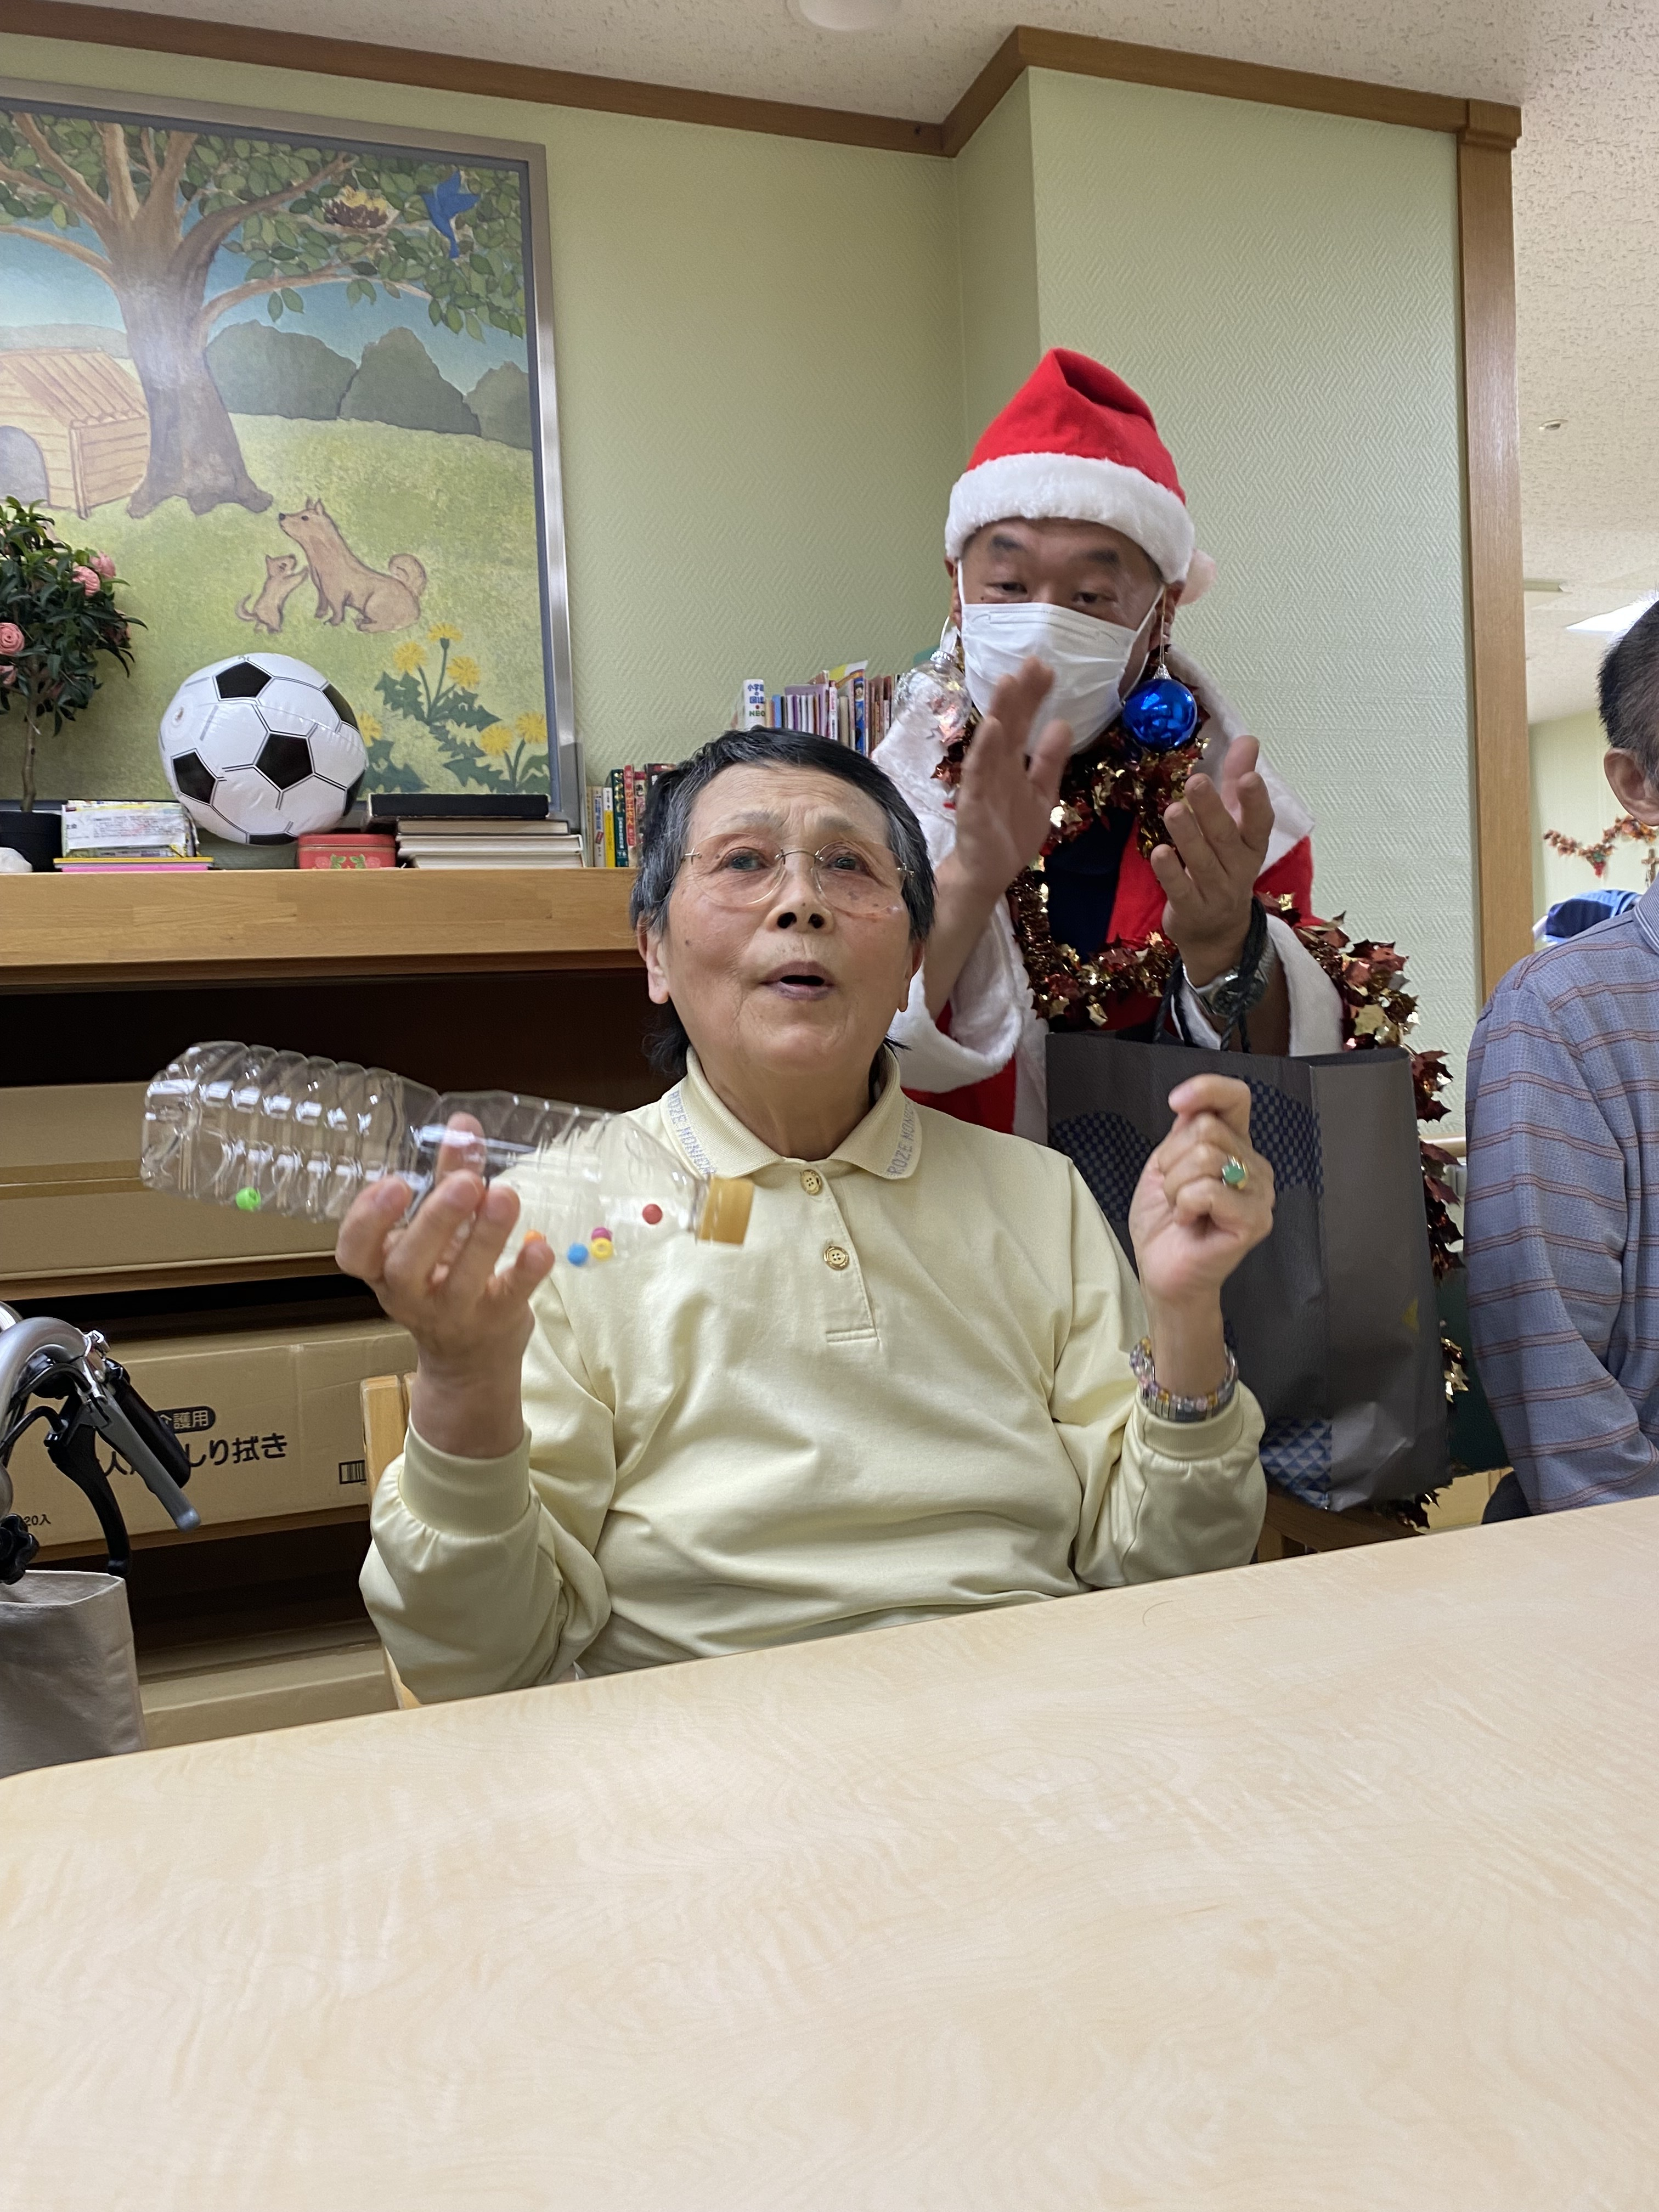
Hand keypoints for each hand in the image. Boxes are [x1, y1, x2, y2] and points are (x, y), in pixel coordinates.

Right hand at [335, 1117, 553, 1460]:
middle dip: (435, 1221)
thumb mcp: (439, 1231)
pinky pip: (509, 1298)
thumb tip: (462, 1124)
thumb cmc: (445, 1278)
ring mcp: (453, 1313)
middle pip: (408, 1265)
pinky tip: (540, 1245)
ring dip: (485, 1236)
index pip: (353, 1253)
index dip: (366, 1221)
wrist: (471, 1358)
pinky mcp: (496, 1322)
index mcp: (383, 1268)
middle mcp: (410, 1295)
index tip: (393, 1182)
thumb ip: (448, 1176)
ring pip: (462, 1280)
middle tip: (465, 1183)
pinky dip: (525, 1272)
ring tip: (505, 1194)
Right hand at [949, 655, 1073, 898]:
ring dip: (999, 711)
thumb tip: (1062, 723)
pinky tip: (991, 726)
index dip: (1035, 696)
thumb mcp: (1041, 794)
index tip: (1046, 669)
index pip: (1025, 722)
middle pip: (1009, 723)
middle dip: (1020, 694)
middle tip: (1032, 661)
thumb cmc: (1010, 833)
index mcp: (1013, 762)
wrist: (986, 873)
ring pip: (992, 741)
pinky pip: (977, 772)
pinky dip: (983, 749)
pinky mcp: (972, 801)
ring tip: (1009, 681)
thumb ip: (1049, 761)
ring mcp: (982, 781)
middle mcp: (997, 765)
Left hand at [1128, 1075, 1274, 1394]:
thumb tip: (1191, 1100)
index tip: (1175, 1102)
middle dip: (1172, 1159)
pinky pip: (1208, 1190)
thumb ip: (1184, 1131)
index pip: (1236, 1097)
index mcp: (1235, 1146)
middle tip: (1174, 1191)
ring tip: (1182, 1208)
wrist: (1163, 1271)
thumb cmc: (1165, 1222)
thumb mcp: (1165, 1164)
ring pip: (1205, 1156)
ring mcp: (1259, 1194)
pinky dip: (1184, 1205)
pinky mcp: (1254, 1221)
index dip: (1207, 1089)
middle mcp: (1254, 1165)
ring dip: (1175, 1185)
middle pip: (1207, 1128)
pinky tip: (1190, 1222)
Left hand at [1150, 734, 1273, 985]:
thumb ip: (1237, 783)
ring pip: (1201, 863)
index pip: (1260, 823)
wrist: (1217, 932)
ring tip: (1173, 810)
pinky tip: (1159, 852)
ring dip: (1188, 836)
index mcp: (1252, 846)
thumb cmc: (1225, 866)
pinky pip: (1180, 890)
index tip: (1249, 777)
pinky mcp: (1191, 911)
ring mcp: (1216, 893)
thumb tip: (1248, 739)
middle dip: (1213, 811)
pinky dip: (1170, 872)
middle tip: (1196, 781)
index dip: (1256, 802)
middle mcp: (1239, 869)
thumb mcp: (1237, 826)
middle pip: (1226, 839)